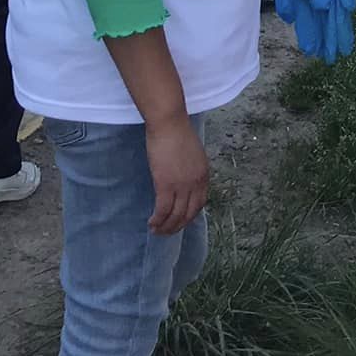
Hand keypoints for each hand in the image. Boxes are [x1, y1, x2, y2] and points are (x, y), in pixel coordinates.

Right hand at [145, 117, 208, 234]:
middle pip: (189, 213)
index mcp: (204, 175)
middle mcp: (196, 183)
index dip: (189, 215)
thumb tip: (183, 178)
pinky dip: (157, 220)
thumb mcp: (192, 153)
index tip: (180, 220)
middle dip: (177, 226)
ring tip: (156, 231)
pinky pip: (162, 210)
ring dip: (166, 227)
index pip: (200, 203)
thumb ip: (191, 168)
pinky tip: (151, 223)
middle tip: (167, 232)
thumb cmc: (177, 132)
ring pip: (175, 215)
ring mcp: (182, 185)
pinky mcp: (165, 184)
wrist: (169, 123)